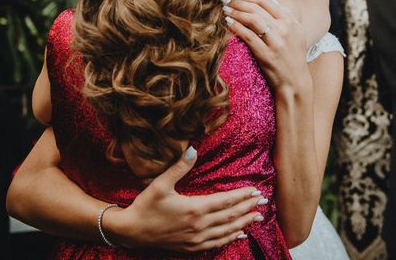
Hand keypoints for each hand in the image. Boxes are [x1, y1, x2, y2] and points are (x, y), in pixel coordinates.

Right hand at [105, 147, 265, 250]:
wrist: (131, 231)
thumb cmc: (145, 206)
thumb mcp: (161, 183)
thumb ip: (179, 166)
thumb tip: (193, 148)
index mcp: (195, 208)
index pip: (226, 201)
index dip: (242, 196)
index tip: (256, 191)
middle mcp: (199, 225)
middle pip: (230, 216)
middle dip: (248, 208)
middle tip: (264, 201)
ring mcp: (196, 238)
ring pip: (226, 231)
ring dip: (244, 223)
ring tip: (258, 217)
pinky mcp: (191, 247)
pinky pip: (216, 243)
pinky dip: (230, 238)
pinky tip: (239, 234)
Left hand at [222, 0, 309, 92]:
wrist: (295, 81)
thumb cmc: (293, 57)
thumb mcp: (296, 33)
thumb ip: (285, 16)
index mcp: (291, 21)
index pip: (267, 1)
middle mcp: (285, 29)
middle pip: (257, 8)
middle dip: (239, 2)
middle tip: (226, 1)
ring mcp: (276, 42)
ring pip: (253, 19)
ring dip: (236, 12)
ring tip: (225, 10)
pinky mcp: (266, 54)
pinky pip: (248, 36)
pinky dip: (236, 27)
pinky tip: (228, 23)